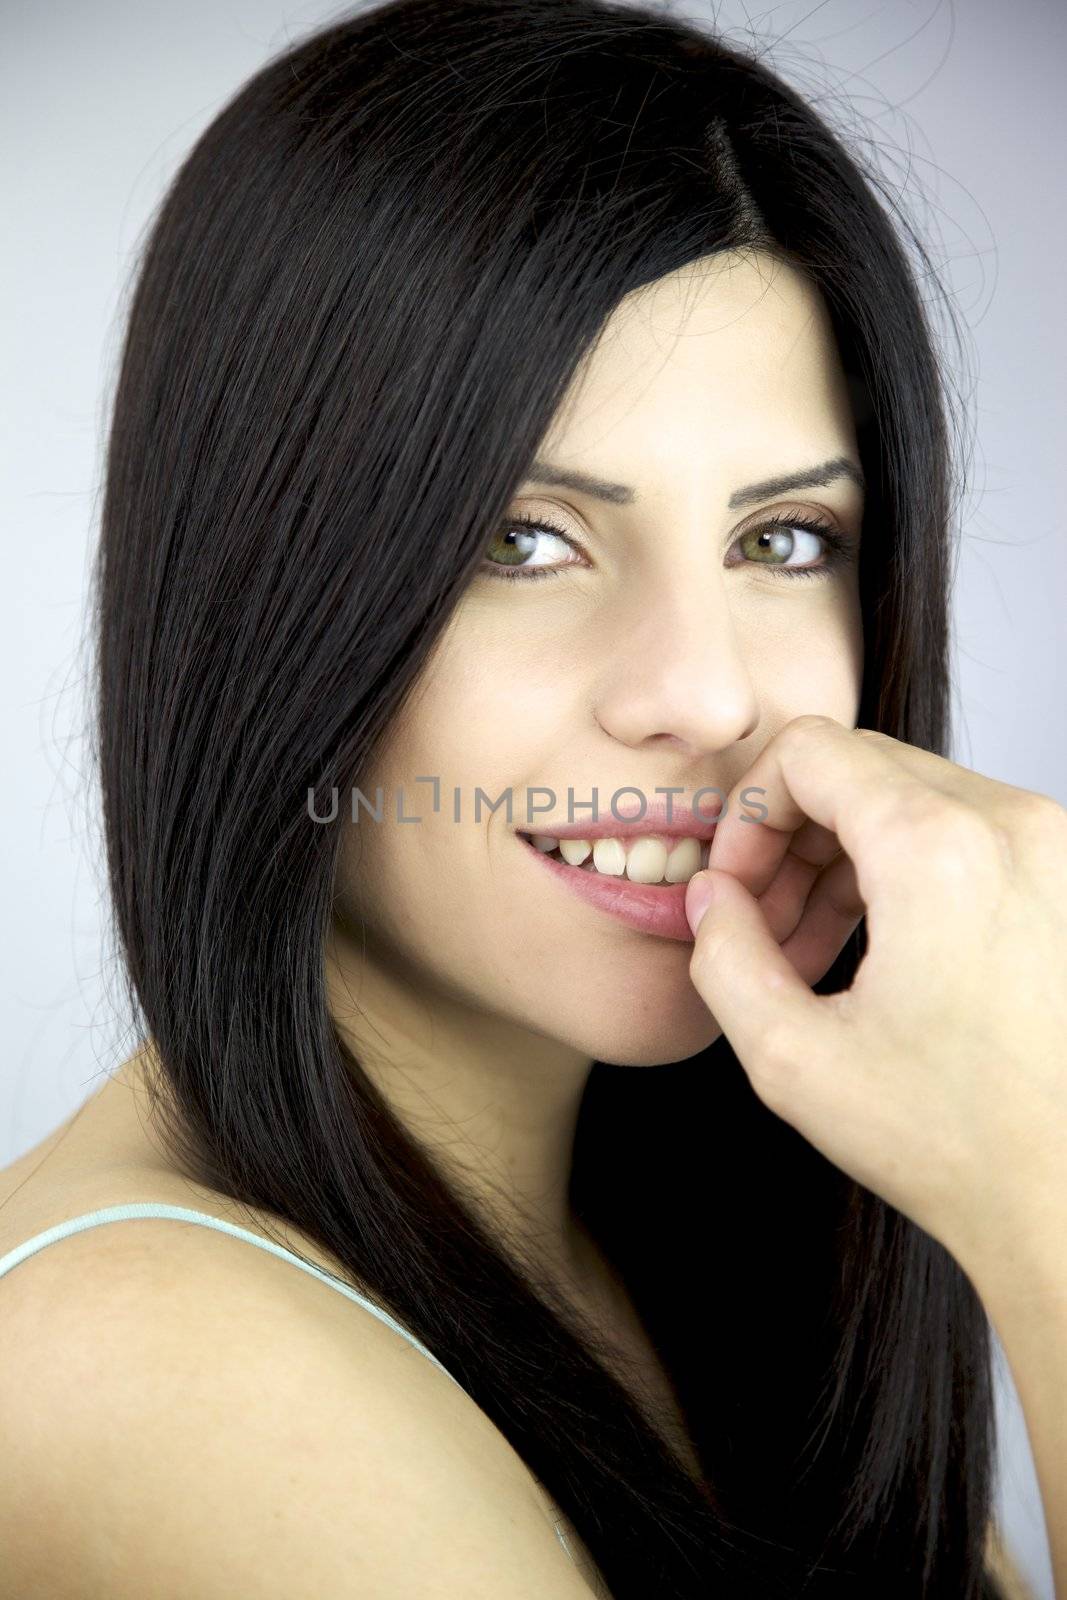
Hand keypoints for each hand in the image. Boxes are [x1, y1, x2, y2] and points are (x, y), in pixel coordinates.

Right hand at [684, 714, 1066, 1286]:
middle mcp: (1010, 826)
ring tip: (809, 951)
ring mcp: (1051, 847)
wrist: (1065, 1196)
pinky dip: (898, 869)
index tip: (734, 884)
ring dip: (840, 856)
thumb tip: (711, 897)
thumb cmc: (951, 1140)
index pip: (809, 750)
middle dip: (788, 836)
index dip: (746, 811)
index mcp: (938, 852)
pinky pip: (958, 829)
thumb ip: (722, 954)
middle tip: (760, 924)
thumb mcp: (791, 1056)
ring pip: (907, 795)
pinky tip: (870, 949)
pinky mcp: (1065, 876)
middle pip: (858, 767)